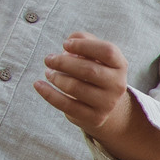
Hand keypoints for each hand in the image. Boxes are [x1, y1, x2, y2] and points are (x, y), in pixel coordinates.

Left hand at [36, 32, 159, 159]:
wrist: (103, 104)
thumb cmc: (94, 72)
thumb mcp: (94, 54)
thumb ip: (84, 40)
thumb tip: (69, 45)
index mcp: (120, 66)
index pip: (107, 51)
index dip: (84, 45)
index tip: (65, 44)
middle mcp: (118, 85)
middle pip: (88, 70)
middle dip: (63, 62)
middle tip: (48, 59)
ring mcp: (107, 104)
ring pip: (75, 88)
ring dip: (56, 78)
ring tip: (49, 73)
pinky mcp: (94, 118)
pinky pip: (66, 105)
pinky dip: (49, 93)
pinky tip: (38, 84)